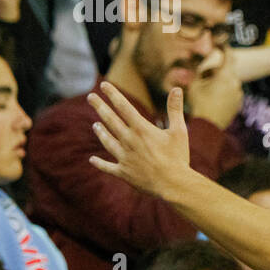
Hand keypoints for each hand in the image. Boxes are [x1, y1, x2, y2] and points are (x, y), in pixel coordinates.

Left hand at [88, 82, 191, 196]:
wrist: (173, 185)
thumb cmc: (178, 157)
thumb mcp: (179, 131)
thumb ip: (175, 109)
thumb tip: (177, 89)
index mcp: (141, 129)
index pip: (123, 106)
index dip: (113, 94)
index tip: (104, 85)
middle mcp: (128, 140)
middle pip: (110, 120)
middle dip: (100, 107)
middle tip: (90, 97)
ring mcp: (124, 157)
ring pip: (107, 141)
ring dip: (100, 132)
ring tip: (95, 125)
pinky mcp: (123, 172)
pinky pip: (108, 167)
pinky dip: (99, 163)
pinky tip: (92, 160)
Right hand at [186, 48, 243, 129]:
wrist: (208, 127)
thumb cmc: (199, 104)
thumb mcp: (193, 84)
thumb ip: (194, 68)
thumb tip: (192, 56)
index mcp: (226, 76)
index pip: (228, 55)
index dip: (224, 48)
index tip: (220, 43)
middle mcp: (236, 83)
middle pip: (226, 69)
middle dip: (214, 70)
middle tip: (202, 75)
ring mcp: (238, 94)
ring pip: (228, 81)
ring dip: (218, 80)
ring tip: (205, 89)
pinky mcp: (238, 103)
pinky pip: (230, 91)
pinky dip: (223, 90)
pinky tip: (212, 98)